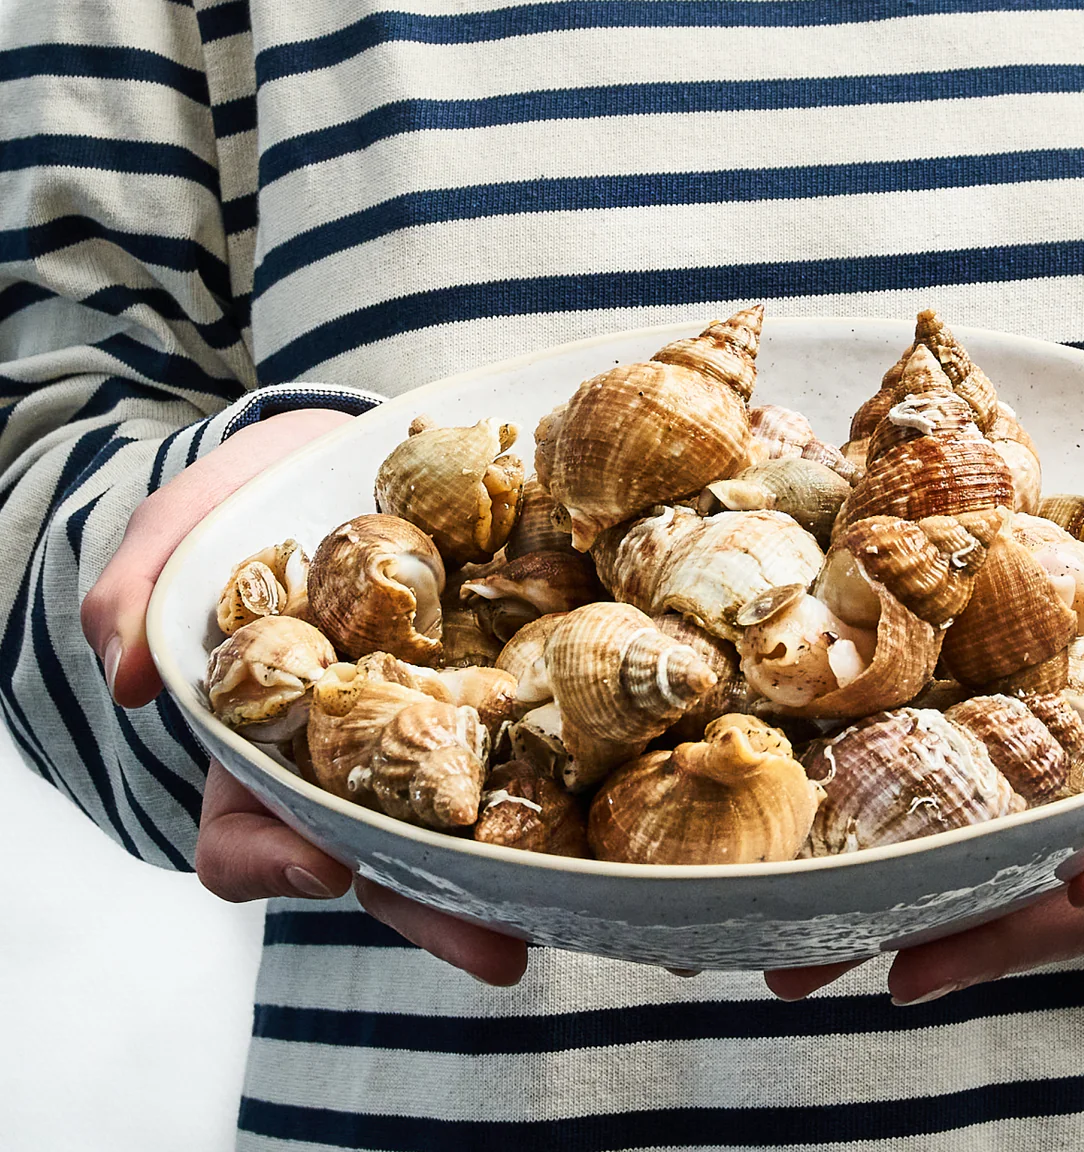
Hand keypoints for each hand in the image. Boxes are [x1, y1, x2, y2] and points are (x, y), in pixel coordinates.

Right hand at [80, 406, 533, 982]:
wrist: (337, 452)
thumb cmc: (247, 504)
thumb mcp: (181, 533)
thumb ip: (141, 589)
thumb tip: (127, 670)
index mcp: (261, 749)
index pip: (245, 840)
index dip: (272, 865)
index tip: (320, 865)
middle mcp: (349, 763)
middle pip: (383, 862)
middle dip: (437, 911)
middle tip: (494, 949)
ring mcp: (430, 731)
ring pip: (471, 823)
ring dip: (520, 870)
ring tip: (574, 899)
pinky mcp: (498, 688)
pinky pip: (532, 737)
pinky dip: (570, 765)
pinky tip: (619, 786)